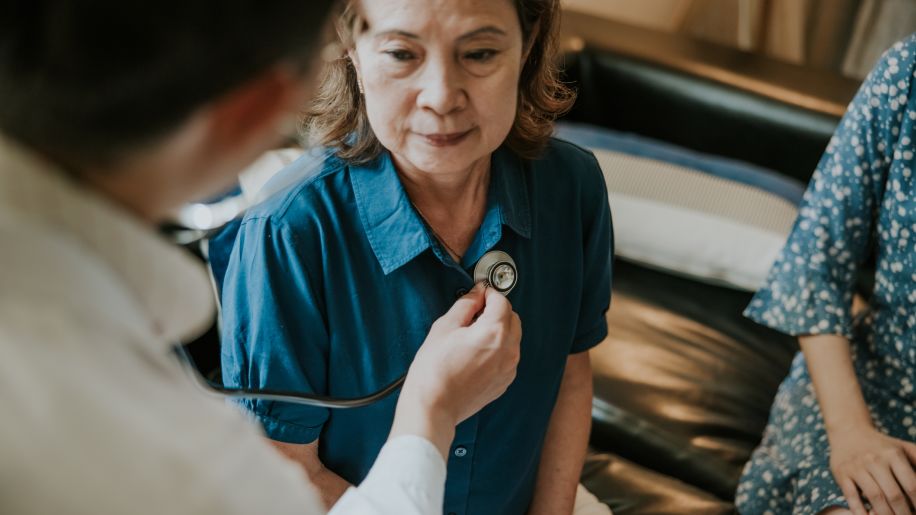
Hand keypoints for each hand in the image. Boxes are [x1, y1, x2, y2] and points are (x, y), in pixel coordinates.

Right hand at [390, 283, 520, 455]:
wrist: (433, 406)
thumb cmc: (434, 369)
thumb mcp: (445, 327)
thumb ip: (466, 305)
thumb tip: (477, 294)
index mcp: (495, 332)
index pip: (502, 301)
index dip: (488, 293)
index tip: (478, 293)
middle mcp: (508, 350)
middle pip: (512, 318)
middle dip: (497, 311)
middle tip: (474, 314)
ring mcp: (509, 368)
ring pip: (512, 337)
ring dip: (499, 330)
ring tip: (472, 337)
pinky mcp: (505, 381)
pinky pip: (508, 356)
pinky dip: (498, 349)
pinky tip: (475, 354)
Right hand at [829, 425, 915, 514]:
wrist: (849, 431)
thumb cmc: (881, 445)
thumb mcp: (904, 448)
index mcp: (893, 454)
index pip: (911, 484)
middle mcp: (875, 460)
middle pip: (894, 494)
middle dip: (904, 513)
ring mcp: (857, 467)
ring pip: (874, 496)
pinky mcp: (842, 473)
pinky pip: (851, 495)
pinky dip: (859, 510)